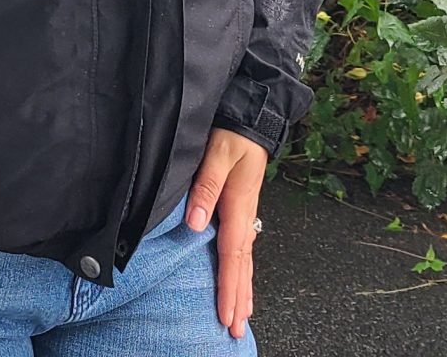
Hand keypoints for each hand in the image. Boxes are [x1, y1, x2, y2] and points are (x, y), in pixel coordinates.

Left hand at [188, 126, 267, 339]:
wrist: (250, 116)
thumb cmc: (232, 133)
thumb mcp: (216, 155)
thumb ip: (206, 189)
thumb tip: (195, 224)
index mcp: (238, 206)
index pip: (232, 257)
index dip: (229, 289)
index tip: (227, 316)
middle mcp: (245, 215)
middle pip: (242, 266)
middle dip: (238, 299)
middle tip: (235, 329)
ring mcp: (246, 214)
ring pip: (244, 260)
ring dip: (243, 289)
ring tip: (241, 316)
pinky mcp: (242, 209)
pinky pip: (243, 249)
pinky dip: (243, 271)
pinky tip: (242, 282)